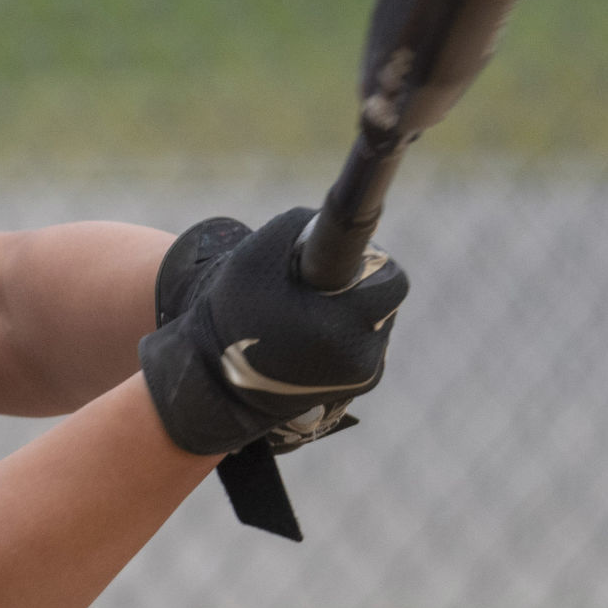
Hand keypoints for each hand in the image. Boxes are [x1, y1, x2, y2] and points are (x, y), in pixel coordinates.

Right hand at [138, 207, 407, 456]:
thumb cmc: (233, 313)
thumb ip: (300, 228)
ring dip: (352, 309)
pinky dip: (347, 333)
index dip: (369, 262)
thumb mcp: (254, 257)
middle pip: (386, 296)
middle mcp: (358, 355)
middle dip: (360, 283)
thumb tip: (338, 221)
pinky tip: (313, 336)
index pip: (389, 279)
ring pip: (378, 319)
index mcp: (337, 325)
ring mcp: (363, 376)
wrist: (218, 381)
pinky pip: (368, 343)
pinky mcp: (360, 386)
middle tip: (322, 282)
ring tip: (308, 314)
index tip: (352, 259)